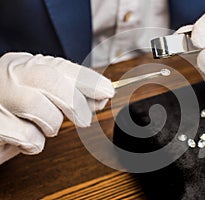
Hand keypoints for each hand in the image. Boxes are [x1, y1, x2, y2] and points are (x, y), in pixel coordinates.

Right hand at [0, 52, 114, 163]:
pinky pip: (21, 133)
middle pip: (48, 79)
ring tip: (44, 128)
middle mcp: (9, 74)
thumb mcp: (46, 100)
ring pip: (34, 104)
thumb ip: (72, 97)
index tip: (107, 91)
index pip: (61, 67)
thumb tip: (100, 99)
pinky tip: (27, 139)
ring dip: (50, 123)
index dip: (87, 79)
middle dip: (73, 101)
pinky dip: (33, 142)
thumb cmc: (17, 113)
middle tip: (84, 119)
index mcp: (26, 65)